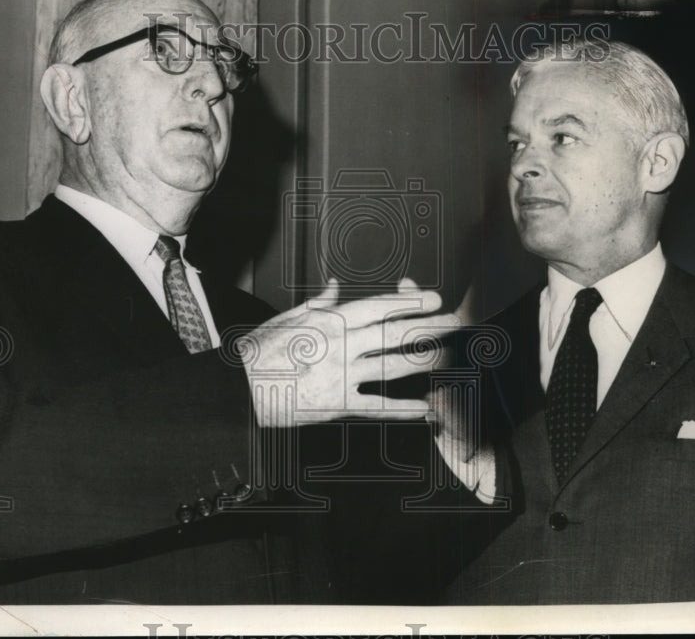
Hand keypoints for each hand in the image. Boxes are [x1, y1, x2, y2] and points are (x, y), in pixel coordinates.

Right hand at [240, 279, 459, 426]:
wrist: (240, 391)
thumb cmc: (260, 353)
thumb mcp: (288, 318)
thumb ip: (319, 303)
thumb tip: (336, 286)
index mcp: (330, 321)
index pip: (380, 307)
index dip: (410, 301)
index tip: (432, 298)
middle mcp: (341, 346)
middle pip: (395, 334)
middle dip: (429, 327)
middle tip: (454, 322)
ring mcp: (342, 376)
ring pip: (394, 367)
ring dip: (425, 361)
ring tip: (447, 356)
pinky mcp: (338, 405)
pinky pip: (378, 407)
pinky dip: (405, 409)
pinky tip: (426, 409)